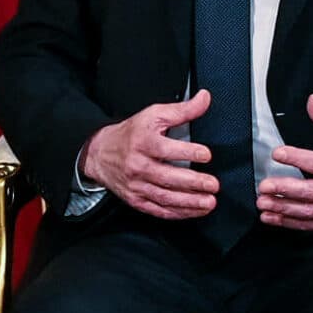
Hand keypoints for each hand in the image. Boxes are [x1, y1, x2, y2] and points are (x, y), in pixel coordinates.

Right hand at [80, 91, 219, 220]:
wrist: (100, 153)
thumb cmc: (131, 134)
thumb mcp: (154, 115)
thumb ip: (182, 110)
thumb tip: (205, 99)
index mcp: (143, 143)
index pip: (165, 149)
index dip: (188, 152)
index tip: (206, 154)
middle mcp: (138, 166)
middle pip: (167, 177)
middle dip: (193, 183)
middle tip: (213, 184)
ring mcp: (136, 185)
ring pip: (164, 197)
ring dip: (189, 202)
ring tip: (209, 202)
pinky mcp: (136, 200)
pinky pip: (158, 210)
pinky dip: (178, 213)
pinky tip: (194, 211)